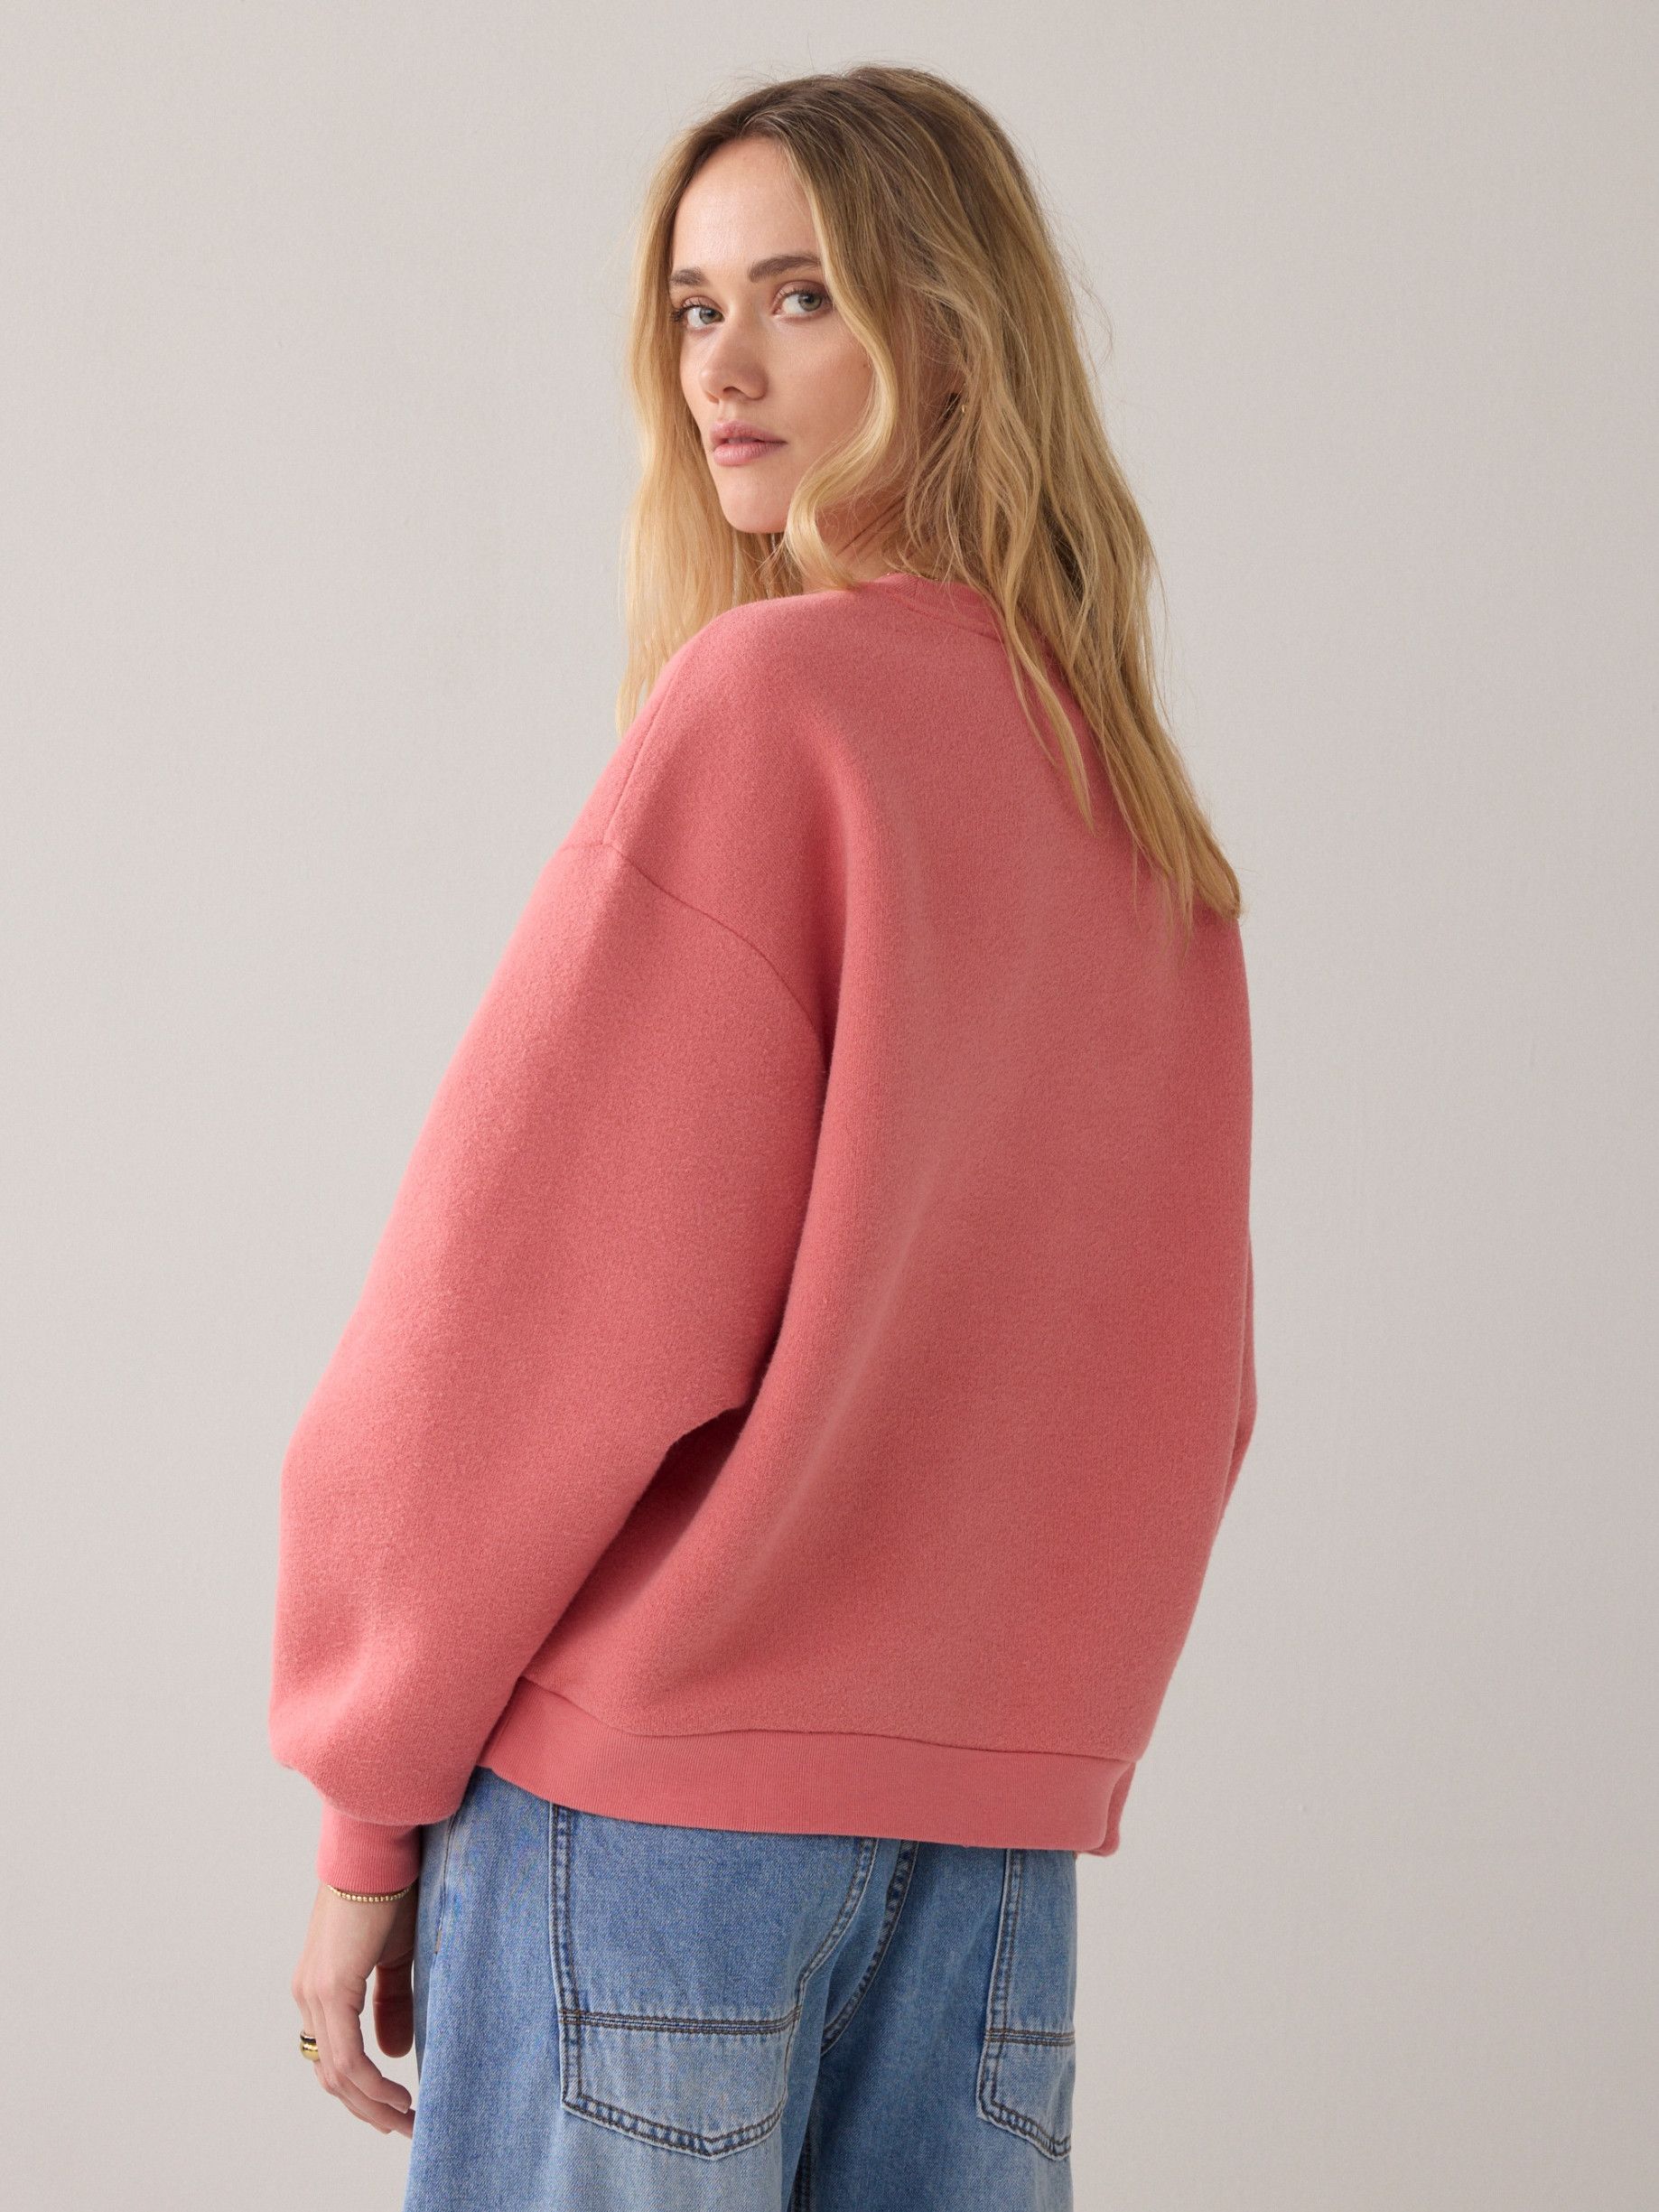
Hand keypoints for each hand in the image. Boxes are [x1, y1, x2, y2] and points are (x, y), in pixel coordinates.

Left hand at [291, 1882, 418, 2136]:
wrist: (380, 1848)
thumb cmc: (392, 1889)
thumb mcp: (397, 1955)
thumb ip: (393, 2002)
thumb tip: (395, 2053)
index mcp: (321, 1985)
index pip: (335, 2053)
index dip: (363, 2088)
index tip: (396, 2109)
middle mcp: (309, 1994)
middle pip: (332, 2073)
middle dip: (369, 2108)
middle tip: (405, 2128)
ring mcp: (315, 1993)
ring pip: (337, 2072)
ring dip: (372, 2105)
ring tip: (407, 2120)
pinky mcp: (331, 1987)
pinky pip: (348, 2056)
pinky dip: (372, 2084)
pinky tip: (397, 2096)